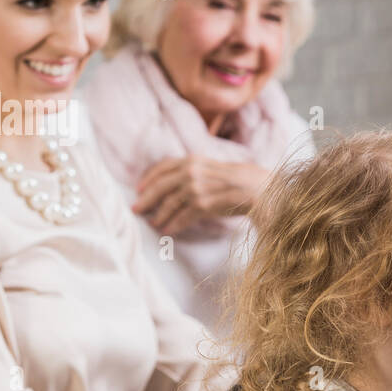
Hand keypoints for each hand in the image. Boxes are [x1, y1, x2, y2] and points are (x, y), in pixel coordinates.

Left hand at [132, 156, 270, 235]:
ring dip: (159, 215)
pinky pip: (183, 217)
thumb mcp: (211, 168)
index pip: (163, 167)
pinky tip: (168, 230)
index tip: (139, 189)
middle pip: (160, 187)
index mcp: (192, 160)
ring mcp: (196, 188)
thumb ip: (192, 171)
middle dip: (146, 199)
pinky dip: (174, 224)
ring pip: (170, 204)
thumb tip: (172, 183)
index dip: (149, 178)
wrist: (256, 188)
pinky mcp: (203, 204)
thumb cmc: (235, 180)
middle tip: (136, 209)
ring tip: (153, 223)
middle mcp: (191, 172)